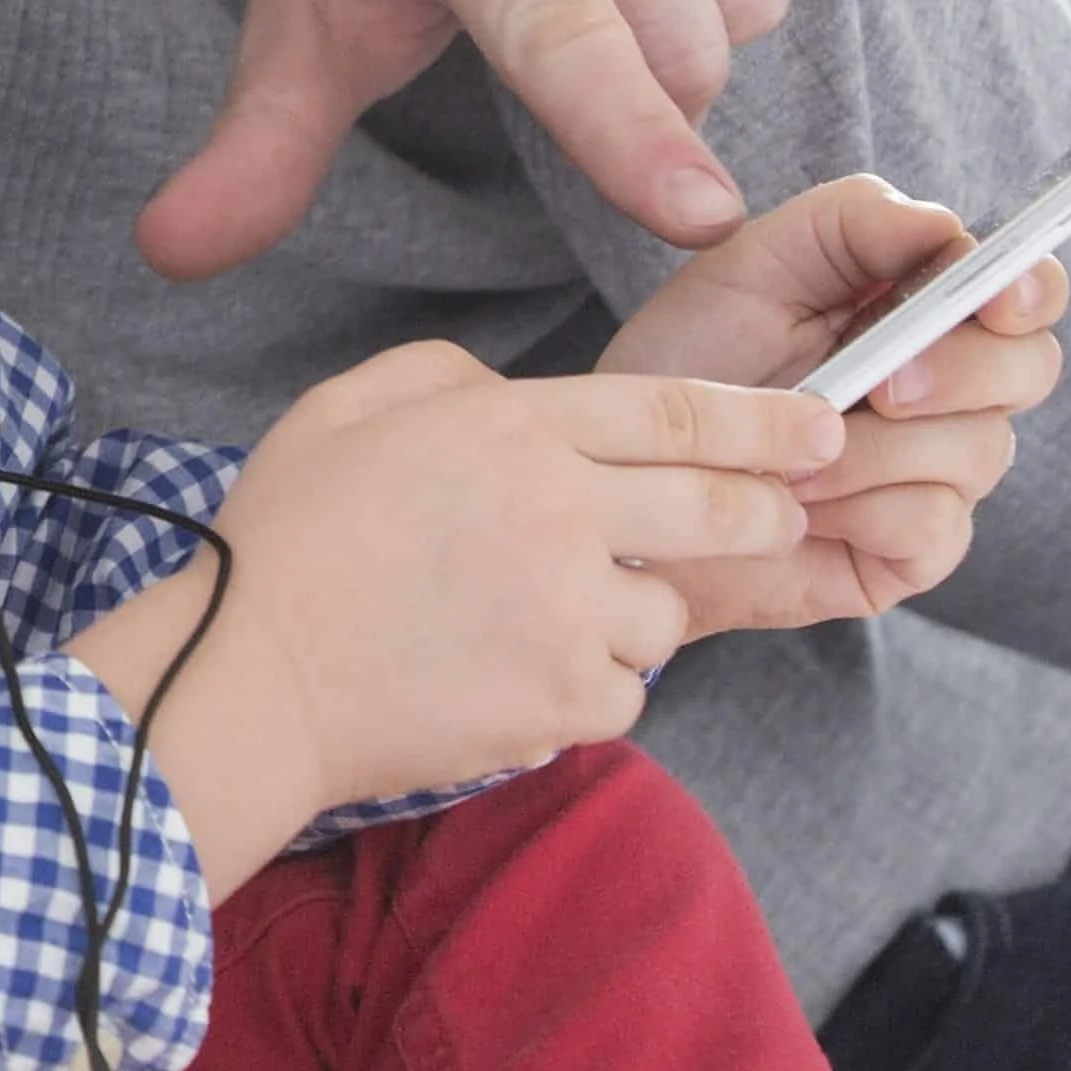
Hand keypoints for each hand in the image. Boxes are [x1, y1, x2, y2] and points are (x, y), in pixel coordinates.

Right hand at [63, 340, 840, 885]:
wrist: (247, 675)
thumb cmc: (284, 538)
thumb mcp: (347, 406)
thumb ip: (447, 374)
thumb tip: (510, 390)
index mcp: (509, 427)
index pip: (676, 409)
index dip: (767, 418)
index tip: (822, 426)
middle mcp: (558, 510)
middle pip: (722, 507)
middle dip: (768, 511)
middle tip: (774, 518)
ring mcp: (568, 609)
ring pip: (672, 613)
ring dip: (636, 615)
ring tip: (547, 621)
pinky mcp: (564, 696)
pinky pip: (626, 691)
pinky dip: (588, 687)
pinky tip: (513, 675)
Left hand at [602, 171, 1065, 631]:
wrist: (629, 473)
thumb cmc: (692, 364)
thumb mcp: (749, 266)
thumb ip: (849, 225)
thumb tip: (943, 225)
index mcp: (923, 309)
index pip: (1025, 289)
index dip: (1030, 289)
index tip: (1000, 296)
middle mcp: (954, 389)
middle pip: (1030, 368)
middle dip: (961, 370)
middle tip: (880, 386)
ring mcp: (941, 472)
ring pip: (978, 450)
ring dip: (872, 449)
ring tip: (782, 452)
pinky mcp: (916, 549)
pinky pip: (934, 524)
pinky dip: (859, 508)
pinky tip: (794, 504)